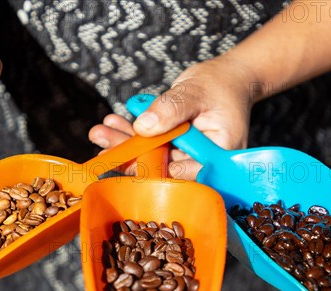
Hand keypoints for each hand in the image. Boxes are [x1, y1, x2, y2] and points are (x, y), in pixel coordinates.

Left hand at [89, 55, 253, 179]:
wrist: (229, 79)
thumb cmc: (221, 84)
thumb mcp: (195, 92)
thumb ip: (171, 109)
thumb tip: (143, 127)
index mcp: (216, 156)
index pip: (180, 172)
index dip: (149, 166)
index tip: (122, 155)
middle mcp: (201, 162)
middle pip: (161, 167)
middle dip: (128, 154)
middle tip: (101, 139)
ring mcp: (186, 156)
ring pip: (152, 156)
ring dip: (124, 143)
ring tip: (101, 130)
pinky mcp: (175, 147)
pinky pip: (151, 145)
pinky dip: (132, 134)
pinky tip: (114, 123)